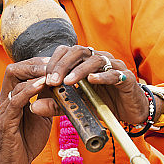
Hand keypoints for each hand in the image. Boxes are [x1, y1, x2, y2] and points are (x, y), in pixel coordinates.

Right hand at [0, 58, 51, 163]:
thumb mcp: (41, 117)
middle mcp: (5, 98)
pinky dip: (29, 89)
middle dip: (34, 63)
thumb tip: (62, 86)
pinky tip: (43, 84)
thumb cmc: (25, 142)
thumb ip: (47, 102)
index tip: (56, 61)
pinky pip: (15, 99)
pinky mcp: (5, 120)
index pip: (20, 70)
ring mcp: (3, 108)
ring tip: (52, 71)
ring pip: (14, 79)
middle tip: (54, 63)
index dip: (37, 63)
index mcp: (12, 96)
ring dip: (35, 73)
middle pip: (14, 69)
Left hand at [30, 45, 149, 125]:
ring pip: (95, 59)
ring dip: (80, 70)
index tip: (43, 78)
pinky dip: (102, 76)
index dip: (53, 61)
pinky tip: (92, 81)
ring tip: (68, 82)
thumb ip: (57, 104)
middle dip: (63, 65)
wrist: (130, 112)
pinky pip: (114, 73)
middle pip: (79, 51)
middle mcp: (99, 59)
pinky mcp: (126, 77)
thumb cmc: (103, 104)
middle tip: (52, 81)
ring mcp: (114, 66)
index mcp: (85, 61)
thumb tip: (33, 107)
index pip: (66, 51)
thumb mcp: (77, 104)